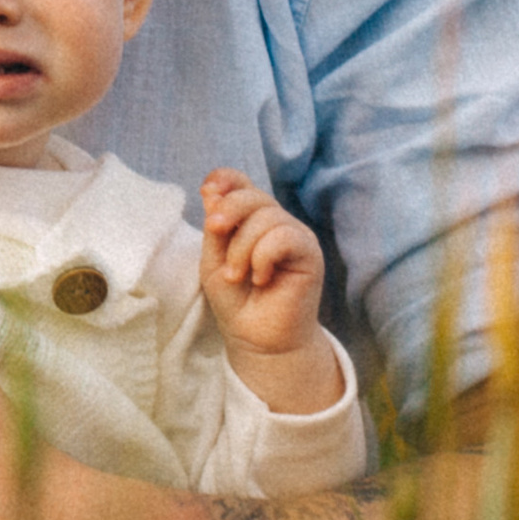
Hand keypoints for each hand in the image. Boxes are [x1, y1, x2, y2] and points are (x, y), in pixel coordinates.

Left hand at [198, 172, 325, 355]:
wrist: (258, 339)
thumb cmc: (236, 301)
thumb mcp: (213, 260)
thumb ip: (215, 227)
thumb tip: (211, 189)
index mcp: (250, 219)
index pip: (241, 182)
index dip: (224, 179)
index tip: (208, 191)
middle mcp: (275, 221)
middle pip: (251, 194)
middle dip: (228, 211)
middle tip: (214, 233)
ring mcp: (294, 235)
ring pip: (266, 216)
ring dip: (242, 247)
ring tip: (237, 275)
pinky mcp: (310, 252)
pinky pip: (283, 236)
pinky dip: (263, 256)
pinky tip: (261, 278)